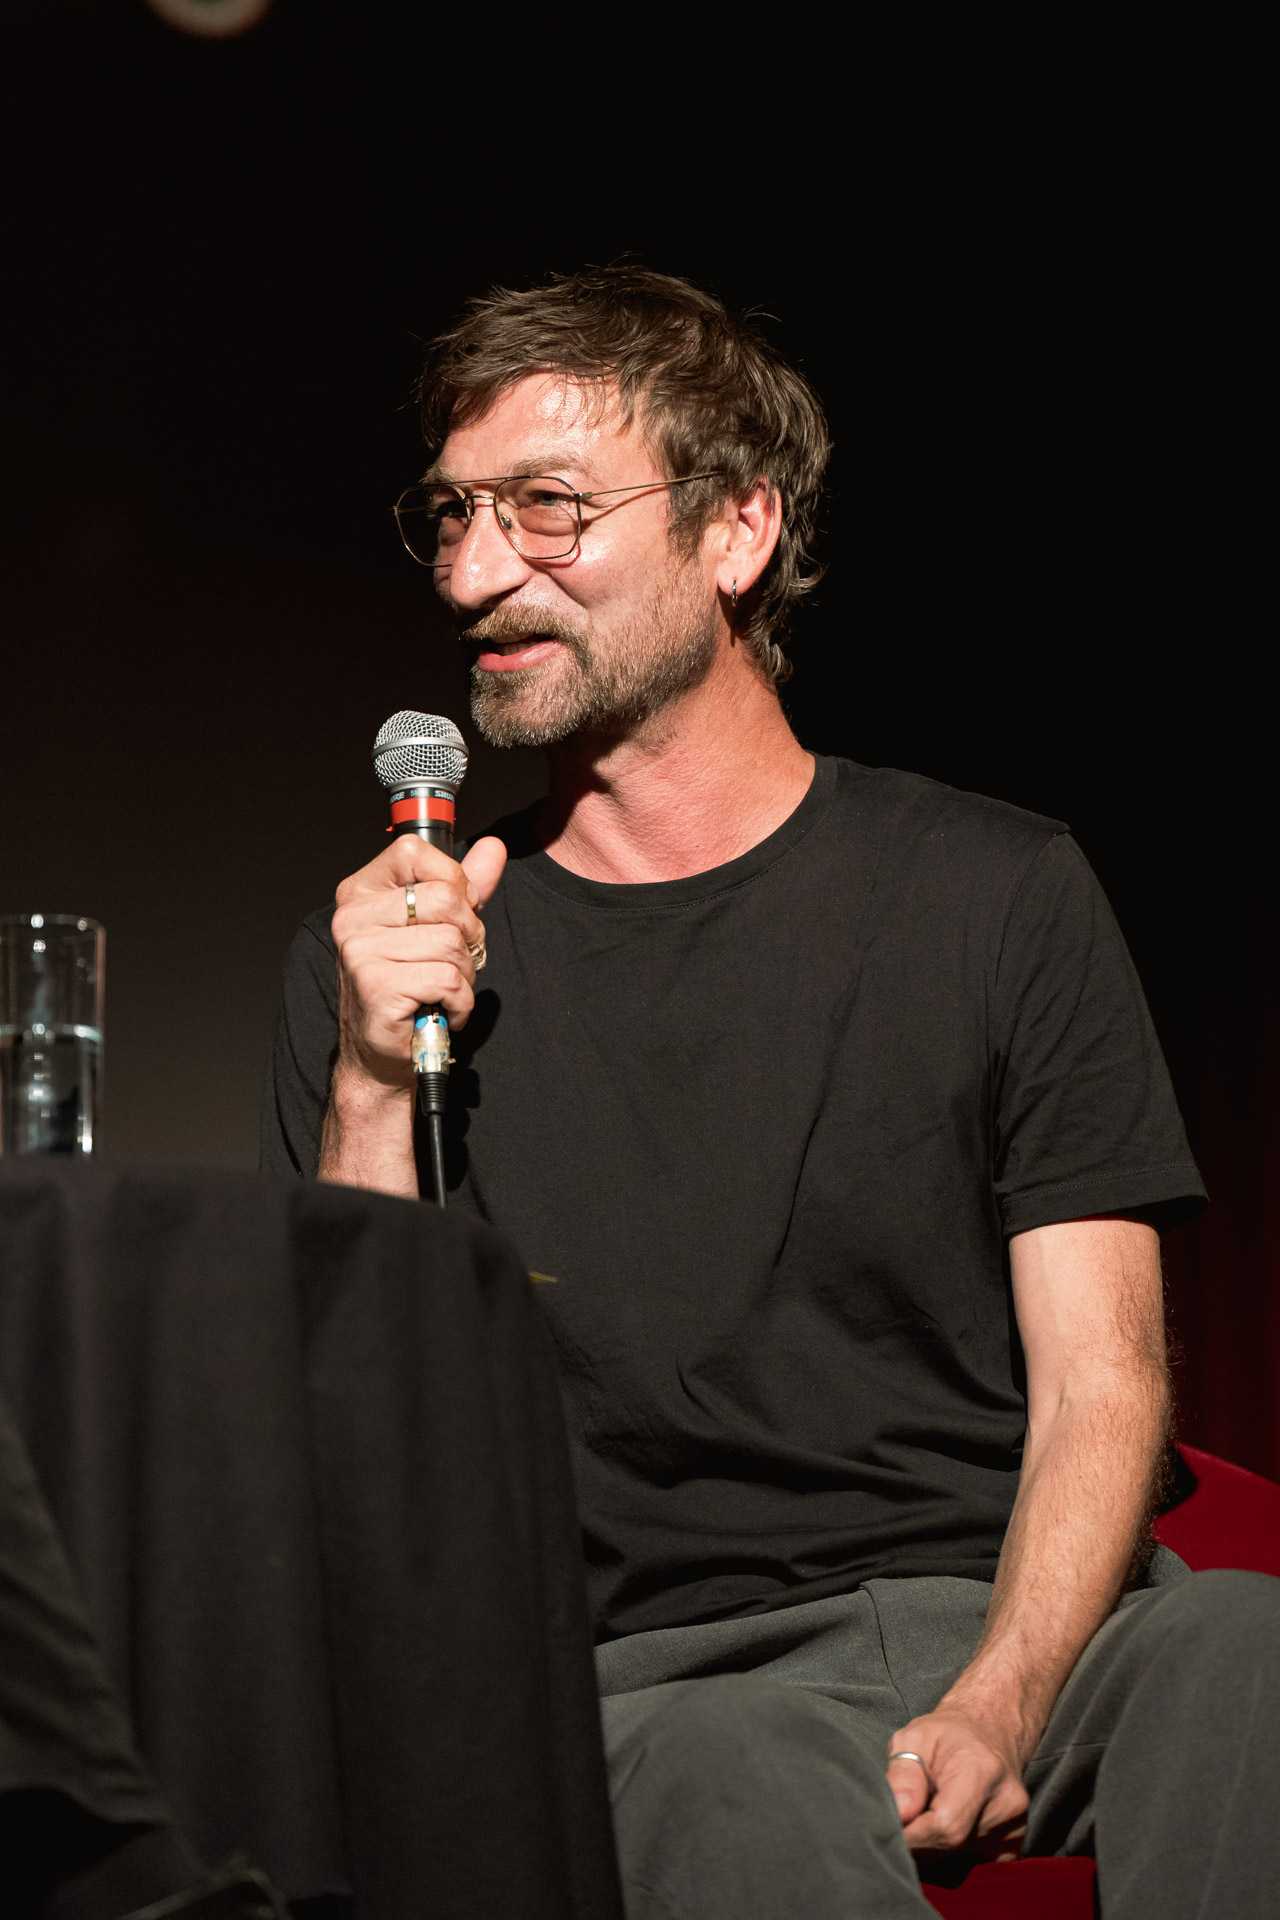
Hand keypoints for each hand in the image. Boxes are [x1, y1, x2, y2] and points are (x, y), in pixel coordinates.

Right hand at [330, 833, 507, 1090]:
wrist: (380, 1051)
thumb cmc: (409, 985)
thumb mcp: (437, 926)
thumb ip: (464, 886)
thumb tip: (494, 847)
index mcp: (362, 891)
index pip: (414, 851)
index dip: (451, 881)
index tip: (452, 915)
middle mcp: (353, 916)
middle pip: (446, 899)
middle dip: (468, 936)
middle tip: (451, 962)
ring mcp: (361, 951)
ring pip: (452, 943)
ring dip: (463, 974)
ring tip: (441, 990)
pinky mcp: (376, 986)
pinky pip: (448, 979)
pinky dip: (459, 1001)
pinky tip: (439, 1008)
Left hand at [886, 1704, 1029, 1857]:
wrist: (991, 1733)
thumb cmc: (946, 1735)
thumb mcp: (914, 1738)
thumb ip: (903, 1775)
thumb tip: (900, 1816)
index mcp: (982, 1772)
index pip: (946, 1827)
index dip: (912, 1834)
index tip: (892, 1824)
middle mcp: (1006, 1805)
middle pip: (950, 1846)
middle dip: (918, 1838)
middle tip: (906, 1813)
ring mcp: (1015, 1830)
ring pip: (956, 1859)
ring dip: (932, 1845)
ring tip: (930, 1810)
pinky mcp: (1013, 1848)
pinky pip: (970, 1865)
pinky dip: (950, 1852)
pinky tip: (948, 1822)